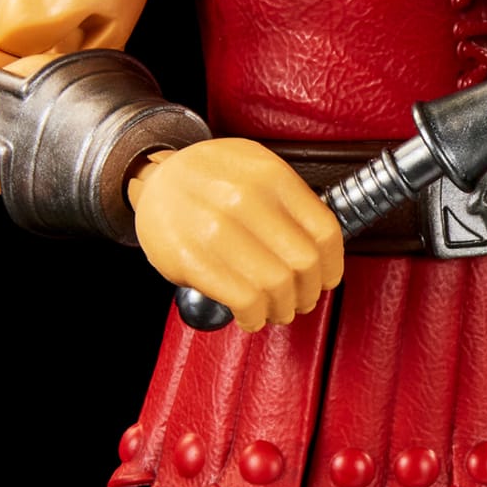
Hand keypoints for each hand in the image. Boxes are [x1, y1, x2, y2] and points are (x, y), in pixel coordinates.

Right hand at [129, 139, 343, 333]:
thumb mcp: (256, 169)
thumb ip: (291, 202)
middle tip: (302, 299)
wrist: (154, 180)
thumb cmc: (209, 179)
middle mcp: (245, 199)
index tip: (327, 278)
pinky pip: (243, 300)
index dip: (332, 266)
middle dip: (309, 292)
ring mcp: (216, 229)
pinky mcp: (191, 259)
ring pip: (277, 286)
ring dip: (283, 309)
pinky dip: (255, 317)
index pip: (324, 232)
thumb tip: (324, 250)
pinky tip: (252, 316)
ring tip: (278, 310)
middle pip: (303, 264)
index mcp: (270, 175)